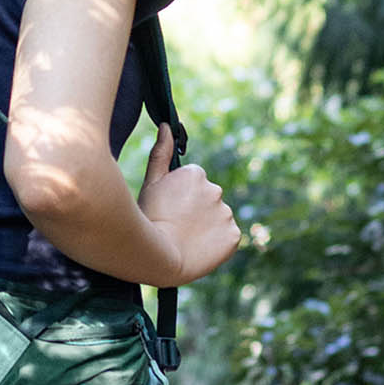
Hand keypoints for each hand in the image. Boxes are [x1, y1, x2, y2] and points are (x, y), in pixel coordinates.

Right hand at [137, 126, 240, 284]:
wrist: (159, 258)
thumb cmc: (149, 218)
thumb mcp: (150, 183)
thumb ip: (161, 153)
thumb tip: (167, 126)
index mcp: (196, 174)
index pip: (193, 182)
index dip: (179, 197)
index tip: (169, 209)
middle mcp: (216, 190)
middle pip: (207, 198)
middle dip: (195, 209)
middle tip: (176, 224)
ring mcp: (226, 214)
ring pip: (218, 217)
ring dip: (206, 225)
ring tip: (186, 238)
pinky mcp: (234, 236)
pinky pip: (227, 236)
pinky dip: (216, 242)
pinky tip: (199, 247)